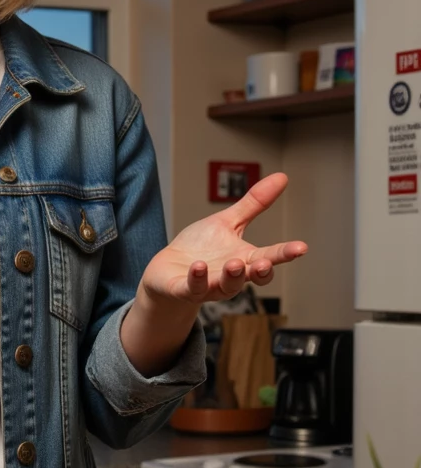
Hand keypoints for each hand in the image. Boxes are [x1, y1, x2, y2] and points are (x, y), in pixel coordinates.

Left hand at [139, 171, 306, 306]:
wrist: (167, 271)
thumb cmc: (200, 248)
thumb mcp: (228, 222)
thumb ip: (254, 204)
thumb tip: (281, 177)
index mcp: (243, 258)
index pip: (269, 257)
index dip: (285, 254)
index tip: (301, 247)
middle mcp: (230, 276)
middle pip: (251, 277)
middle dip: (260, 272)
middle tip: (265, 263)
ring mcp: (208, 285)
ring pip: (225, 287)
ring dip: (231, 277)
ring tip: (233, 264)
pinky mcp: (184, 289)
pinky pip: (193, 288)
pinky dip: (197, 279)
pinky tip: (199, 267)